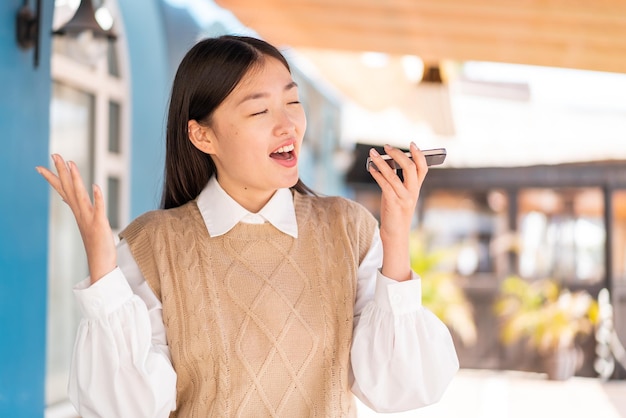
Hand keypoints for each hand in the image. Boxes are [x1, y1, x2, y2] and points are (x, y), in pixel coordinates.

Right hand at [36, 154, 116, 283]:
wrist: (100, 265)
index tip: (41, 165)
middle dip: (61, 172)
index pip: (63, 191)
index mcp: (78, 212)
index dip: (53, 178)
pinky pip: (98, 209)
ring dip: (75, 180)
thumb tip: (67, 198)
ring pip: (80, 196)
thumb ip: (78, 210)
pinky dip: (97, 198)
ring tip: (71, 164)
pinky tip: (96, 186)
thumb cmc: (96, 245)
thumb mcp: (86, 223)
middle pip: (68, 189)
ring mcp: (89, 219)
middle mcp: (81, 213)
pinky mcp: (100, 225)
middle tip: (54, 155)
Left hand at [367, 143, 427, 280]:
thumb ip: (396, 179)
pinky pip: (385, 185)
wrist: (396, 233)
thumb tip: (389, 161)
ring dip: (382, 162)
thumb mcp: (399, 193)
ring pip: (394, 176)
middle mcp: (413, 192)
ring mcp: (404, 199)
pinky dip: (377, 175)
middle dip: (398, 154)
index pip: (423, 168)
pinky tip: (371, 168)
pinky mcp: (394, 204)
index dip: (419, 155)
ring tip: (372, 153)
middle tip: (386, 146)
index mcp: (416, 188)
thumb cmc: (395, 211)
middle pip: (411, 168)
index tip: (412, 144)